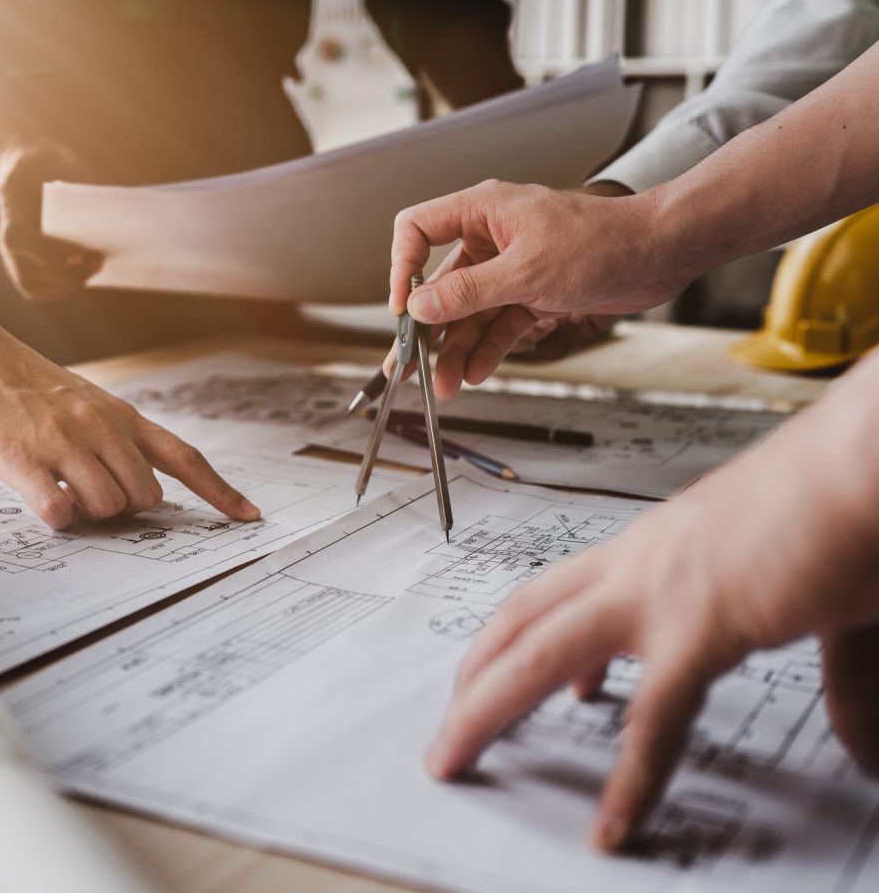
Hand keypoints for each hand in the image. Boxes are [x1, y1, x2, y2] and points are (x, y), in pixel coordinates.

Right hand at [0, 143, 102, 300]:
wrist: (16, 161)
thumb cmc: (40, 158)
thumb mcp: (54, 155)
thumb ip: (73, 179)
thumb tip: (102, 212)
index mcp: (6, 203)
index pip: (18, 238)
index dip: (47, 253)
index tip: (80, 255)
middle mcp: (0, 229)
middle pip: (24, 269)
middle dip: (65, 274)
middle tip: (98, 261)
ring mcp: (4, 247)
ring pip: (28, 282)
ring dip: (64, 285)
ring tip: (94, 268)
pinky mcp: (16, 257)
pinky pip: (32, 285)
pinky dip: (57, 289)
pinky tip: (81, 277)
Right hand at [0, 332, 259, 528]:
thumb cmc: (35, 389)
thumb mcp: (94, 405)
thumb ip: (123, 441)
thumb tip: (145, 487)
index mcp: (125, 417)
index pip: (185, 458)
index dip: (220, 490)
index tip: (248, 515)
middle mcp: (104, 427)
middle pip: (147, 495)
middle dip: (127, 507)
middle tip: (93, 490)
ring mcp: (65, 442)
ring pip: (109, 506)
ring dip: (91, 513)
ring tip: (63, 488)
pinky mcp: (24, 459)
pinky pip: (59, 512)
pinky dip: (57, 517)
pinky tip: (43, 498)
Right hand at [388, 180, 677, 397]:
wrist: (659, 254)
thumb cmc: (603, 242)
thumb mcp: (526, 272)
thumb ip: (468, 292)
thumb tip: (421, 307)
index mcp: (483, 212)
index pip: (417, 230)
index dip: (402, 270)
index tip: (403, 310)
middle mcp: (492, 238)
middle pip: (441, 285)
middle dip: (426, 328)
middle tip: (406, 364)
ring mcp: (512, 267)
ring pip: (470, 312)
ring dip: (458, 348)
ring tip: (445, 383)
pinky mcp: (532, 293)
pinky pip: (499, 324)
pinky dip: (489, 349)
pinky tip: (477, 373)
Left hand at [424, 351, 878, 849]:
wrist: (867, 459)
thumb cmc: (840, 506)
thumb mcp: (820, 600)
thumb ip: (837, 678)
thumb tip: (861, 747)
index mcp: (652, 547)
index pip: (561, 589)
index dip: (524, 634)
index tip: (516, 678)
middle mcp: (638, 564)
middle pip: (523, 617)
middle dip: (475, 671)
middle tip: (450, 721)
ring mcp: (657, 592)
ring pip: (541, 654)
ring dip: (488, 706)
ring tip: (456, 754)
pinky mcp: (701, 625)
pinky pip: (652, 718)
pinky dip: (629, 780)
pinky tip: (611, 827)